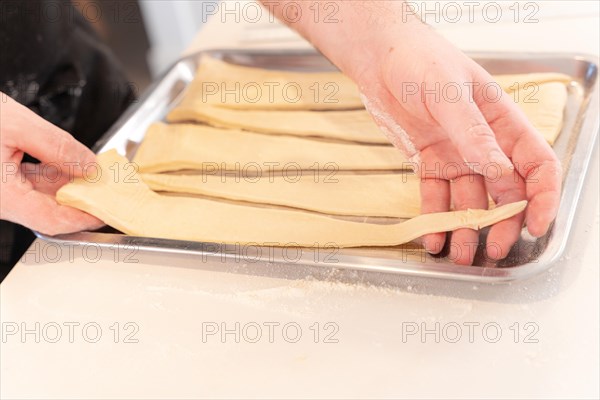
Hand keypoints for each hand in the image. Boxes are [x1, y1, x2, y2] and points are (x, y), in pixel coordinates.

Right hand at [0, 94, 103, 234]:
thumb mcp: (16, 123)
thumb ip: (57, 146)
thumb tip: (89, 165)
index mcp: (0, 196)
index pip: (52, 220)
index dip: (84, 217)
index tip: (107, 209)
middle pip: (48, 211)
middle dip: (80, 199)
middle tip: (107, 187)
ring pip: (39, 198)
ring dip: (66, 187)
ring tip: (93, 172)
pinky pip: (27, 185)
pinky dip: (50, 177)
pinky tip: (67, 163)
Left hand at [266, 1, 561, 263]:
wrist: (379, 59)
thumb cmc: (419, 61)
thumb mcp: (448, 94)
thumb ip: (473, 133)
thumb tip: (500, 170)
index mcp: (503, 122)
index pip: (536, 164)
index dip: (542, 197)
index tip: (536, 225)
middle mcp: (484, 144)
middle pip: (505, 191)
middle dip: (502, 223)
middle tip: (492, 250)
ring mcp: (457, 155)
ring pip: (470, 200)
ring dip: (467, 229)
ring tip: (459, 255)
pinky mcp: (430, 163)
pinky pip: (436, 197)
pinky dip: (435, 218)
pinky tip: (432, 238)